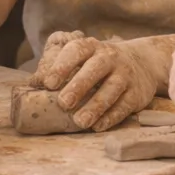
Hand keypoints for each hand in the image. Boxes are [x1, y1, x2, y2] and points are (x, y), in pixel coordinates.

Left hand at [30, 33, 165, 131]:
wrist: (142, 63)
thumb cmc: (99, 64)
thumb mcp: (83, 59)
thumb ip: (59, 69)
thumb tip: (31, 85)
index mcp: (91, 47)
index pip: (76, 51)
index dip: (62, 66)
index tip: (48, 83)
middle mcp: (110, 57)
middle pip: (95, 69)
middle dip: (79, 86)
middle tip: (63, 103)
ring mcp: (126, 74)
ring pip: (112, 88)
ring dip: (95, 106)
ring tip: (80, 122)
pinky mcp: (137, 93)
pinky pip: (124, 105)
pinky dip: (112, 117)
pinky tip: (98, 126)